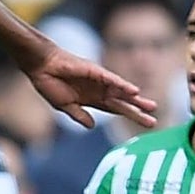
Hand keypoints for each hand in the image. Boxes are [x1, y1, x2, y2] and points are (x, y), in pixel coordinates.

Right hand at [23, 46, 156, 128]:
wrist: (41, 67)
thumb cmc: (50, 83)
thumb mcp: (64, 106)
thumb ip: (79, 115)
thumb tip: (92, 126)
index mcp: (92, 99)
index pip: (114, 110)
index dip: (129, 117)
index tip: (143, 124)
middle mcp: (99, 90)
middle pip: (122, 103)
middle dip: (137, 112)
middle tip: (153, 122)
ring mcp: (98, 80)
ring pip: (121, 92)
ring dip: (136, 99)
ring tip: (151, 107)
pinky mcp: (95, 71)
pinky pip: (112, 80)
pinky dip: (123, 86)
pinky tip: (134, 92)